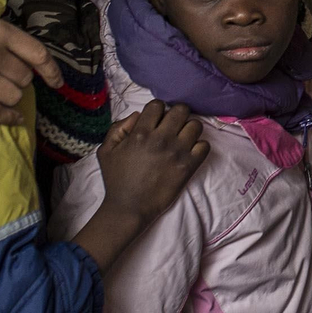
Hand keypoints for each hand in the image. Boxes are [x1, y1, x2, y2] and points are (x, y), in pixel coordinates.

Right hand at [0, 6, 62, 125]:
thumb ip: (1, 36)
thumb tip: (26, 56)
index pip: (38, 54)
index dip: (52, 71)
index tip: (58, 83)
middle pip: (25, 77)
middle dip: (21, 79)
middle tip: (7, 76)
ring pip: (14, 95)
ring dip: (13, 96)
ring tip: (2, 90)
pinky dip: (8, 117)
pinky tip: (13, 118)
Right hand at [96, 99, 207, 226]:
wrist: (129, 207)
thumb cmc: (116, 179)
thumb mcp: (106, 150)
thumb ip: (118, 128)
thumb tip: (137, 115)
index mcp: (141, 133)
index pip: (158, 105)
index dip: (157, 111)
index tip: (156, 121)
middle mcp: (161, 139)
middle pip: (181, 110)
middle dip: (177, 115)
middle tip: (172, 127)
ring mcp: (177, 152)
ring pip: (195, 125)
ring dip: (189, 130)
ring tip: (182, 139)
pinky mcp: (189, 166)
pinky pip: (205, 146)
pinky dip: (199, 147)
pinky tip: (189, 153)